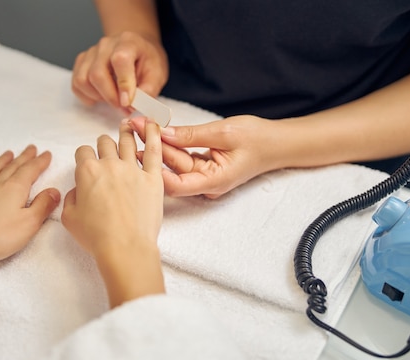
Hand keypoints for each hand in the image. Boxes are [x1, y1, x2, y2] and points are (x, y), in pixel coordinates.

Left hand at [0, 145, 59, 301]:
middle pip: (13, 167)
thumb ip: (43, 206)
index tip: (46, 154)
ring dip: (3, 160)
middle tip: (31, 148)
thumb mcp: (29, 224)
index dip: (40, 162)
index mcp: (15, 189)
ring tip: (9, 153)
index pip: (30, 171)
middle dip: (24, 157)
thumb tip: (54, 192)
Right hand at [62, 120, 164, 306]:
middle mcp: (109, 165)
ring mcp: (133, 169)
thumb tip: (78, 190)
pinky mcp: (153, 178)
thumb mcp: (69, 218)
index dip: (84, 156)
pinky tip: (155, 124)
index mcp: (87, 172)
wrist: (125, 248)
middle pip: (105, 143)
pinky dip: (155, 134)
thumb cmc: (97, 237)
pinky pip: (155, 150)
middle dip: (104, 144)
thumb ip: (71, 198)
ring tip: (129, 125)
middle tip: (107, 149)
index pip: (83, 151)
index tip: (87, 161)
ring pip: (128, 141)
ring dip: (126, 132)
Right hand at [71, 32, 168, 109]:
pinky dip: (87, 96)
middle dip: (110, 97)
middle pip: (97, 74)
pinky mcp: (82, 62)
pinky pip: (77, 84)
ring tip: (114, 99)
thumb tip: (135, 105)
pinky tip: (101, 96)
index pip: (120, 60)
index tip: (127, 102)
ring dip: (98, 97)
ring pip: (83, 80)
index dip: (123, 83)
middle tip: (124, 107)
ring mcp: (91, 52)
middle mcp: (106, 44)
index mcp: (128, 42)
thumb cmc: (146, 61)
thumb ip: (149, 89)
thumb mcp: (158, 73)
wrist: (136, 49)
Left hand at [130, 115, 276, 198]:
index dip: (154, 169)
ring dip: (157, 143)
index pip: (176, 185)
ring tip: (138, 123)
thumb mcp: (224, 133)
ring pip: (174, 162)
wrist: (276, 143)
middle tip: (133, 125)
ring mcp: (203, 176)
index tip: (138, 149)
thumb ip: (192, 135)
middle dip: (151, 148)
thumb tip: (163, 133)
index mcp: (213, 182)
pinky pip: (181, 156)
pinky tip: (153, 129)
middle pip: (171, 171)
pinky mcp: (201, 166)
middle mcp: (205, 184)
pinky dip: (169, 143)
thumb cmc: (257, 139)